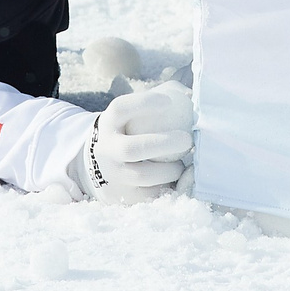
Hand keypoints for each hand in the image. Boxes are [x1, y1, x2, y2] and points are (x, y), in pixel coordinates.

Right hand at [73, 81, 192, 201]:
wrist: (100, 162)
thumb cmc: (129, 130)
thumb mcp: (133, 113)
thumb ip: (160, 97)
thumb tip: (189, 95)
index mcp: (109, 123)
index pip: (121, 108)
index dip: (143, 103)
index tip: (168, 102)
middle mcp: (107, 149)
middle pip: (132, 149)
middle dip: (163, 144)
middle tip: (187, 139)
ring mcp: (112, 174)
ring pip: (142, 176)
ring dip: (169, 170)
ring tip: (181, 164)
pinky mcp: (121, 195)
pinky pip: (149, 195)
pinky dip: (168, 188)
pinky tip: (179, 181)